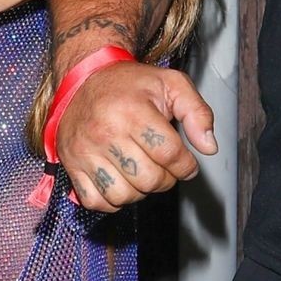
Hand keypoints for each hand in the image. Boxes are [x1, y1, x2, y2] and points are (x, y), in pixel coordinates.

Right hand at [55, 61, 217, 210]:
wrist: (83, 79)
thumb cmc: (129, 84)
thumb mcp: (171, 84)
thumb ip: (197, 112)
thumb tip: (208, 147)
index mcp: (132, 111)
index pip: (170, 154)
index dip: (187, 165)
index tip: (186, 163)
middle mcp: (105, 132)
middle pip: (149, 179)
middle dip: (166, 179)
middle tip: (164, 166)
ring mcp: (85, 151)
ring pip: (123, 195)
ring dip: (140, 192)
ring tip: (142, 173)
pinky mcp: (71, 164)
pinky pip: (96, 201)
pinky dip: (112, 200)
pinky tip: (121, 181)